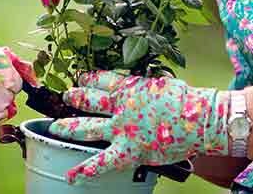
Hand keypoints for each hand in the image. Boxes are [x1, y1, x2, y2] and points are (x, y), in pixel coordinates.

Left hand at [48, 70, 230, 183]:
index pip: (103, 80)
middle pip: (90, 100)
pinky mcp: (127, 150)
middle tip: (66, 96)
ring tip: (55, 127)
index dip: (90, 78)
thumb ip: (148, 88)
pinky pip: (102, 161)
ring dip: (69, 127)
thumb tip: (147, 88)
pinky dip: (85, 169)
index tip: (82, 77)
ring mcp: (121, 128)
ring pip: (87, 127)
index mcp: (130, 87)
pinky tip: (71, 175)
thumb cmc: (186, 101)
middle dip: (75, 97)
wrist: (197, 118)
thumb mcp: (163, 85)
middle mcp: (120, 106)